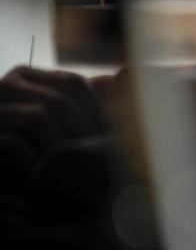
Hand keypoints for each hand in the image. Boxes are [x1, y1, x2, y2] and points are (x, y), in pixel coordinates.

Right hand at [0, 66, 106, 192]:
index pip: (72, 82)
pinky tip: (48, 172)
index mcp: (30, 76)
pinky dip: (37, 158)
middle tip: (95, 153)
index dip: (95, 108)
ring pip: (37, 116)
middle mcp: (8, 84)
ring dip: (62, 143)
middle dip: (82, 128)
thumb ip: (94, 100)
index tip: (107, 135)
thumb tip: (128, 72)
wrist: (2, 177)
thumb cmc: (37, 149)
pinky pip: (13, 142)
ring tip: (74, 163)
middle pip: (57, 99)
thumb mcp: (66, 122)